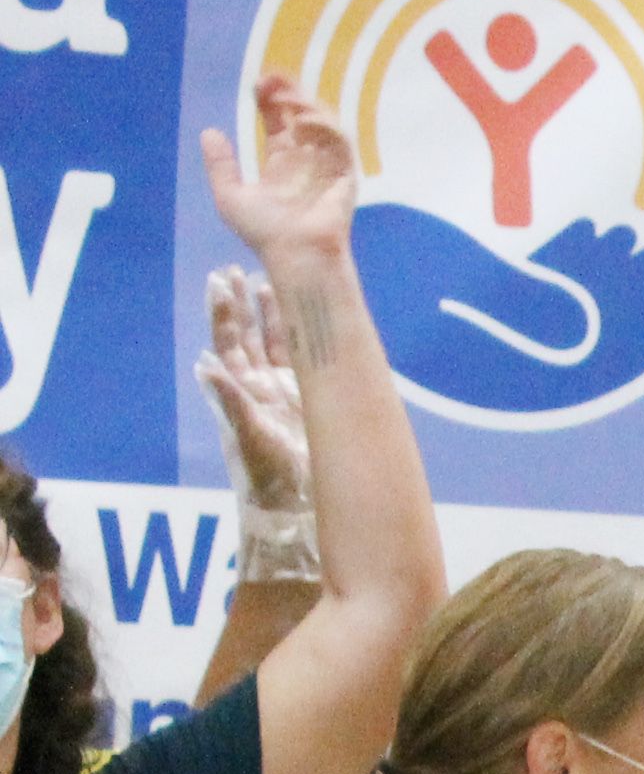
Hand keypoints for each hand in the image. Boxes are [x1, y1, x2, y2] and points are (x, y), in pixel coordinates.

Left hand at [199, 75, 359, 261]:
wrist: (294, 254)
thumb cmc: (264, 231)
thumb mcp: (230, 196)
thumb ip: (220, 165)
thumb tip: (209, 132)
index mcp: (280, 162)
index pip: (278, 122)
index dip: (270, 100)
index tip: (258, 84)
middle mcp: (305, 159)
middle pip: (302, 115)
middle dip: (289, 92)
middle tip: (272, 78)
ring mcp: (327, 165)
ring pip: (324, 123)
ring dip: (308, 105)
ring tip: (287, 99)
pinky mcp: (346, 173)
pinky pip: (341, 142)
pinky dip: (326, 127)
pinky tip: (303, 122)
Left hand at [199, 270, 310, 511]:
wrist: (298, 505)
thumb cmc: (269, 476)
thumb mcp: (248, 439)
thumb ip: (230, 402)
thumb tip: (206, 362)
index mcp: (239, 390)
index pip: (227, 341)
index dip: (223, 311)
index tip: (220, 279)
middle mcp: (257, 385)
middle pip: (246, 335)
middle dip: (240, 303)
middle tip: (235, 268)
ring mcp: (282, 391)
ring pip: (273, 344)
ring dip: (268, 314)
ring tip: (266, 281)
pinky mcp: (307, 400)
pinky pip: (299, 360)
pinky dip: (296, 336)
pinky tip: (298, 318)